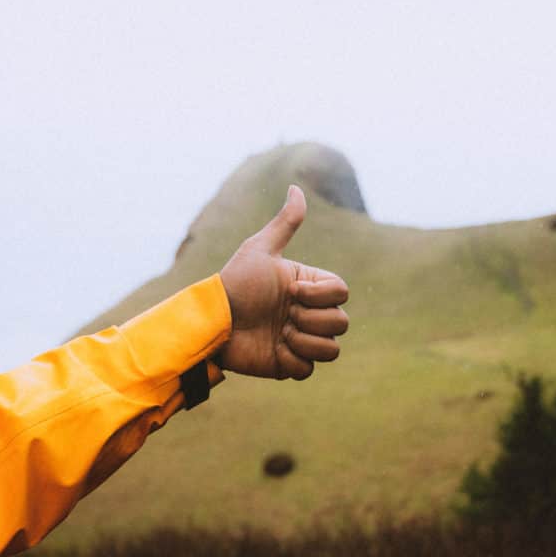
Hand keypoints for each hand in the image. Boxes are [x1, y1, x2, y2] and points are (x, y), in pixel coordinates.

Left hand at [215, 185, 349, 379]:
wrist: (213, 321)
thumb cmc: (236, 282)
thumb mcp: (260, 249)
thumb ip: (284, 223)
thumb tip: (296, 187)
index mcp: (308, 287)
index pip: (341, 292)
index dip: (321, 294)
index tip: (291, 290)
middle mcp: (308, 313)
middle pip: (341, 322)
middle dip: (312, 319)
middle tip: (284, 315)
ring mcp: (300, 340)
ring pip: (332, 349)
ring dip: (305, 341)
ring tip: (279, 334)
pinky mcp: (289, 364)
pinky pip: (309, 369)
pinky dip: (293, 361)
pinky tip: (273, 350)